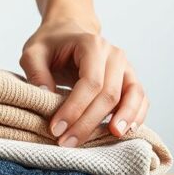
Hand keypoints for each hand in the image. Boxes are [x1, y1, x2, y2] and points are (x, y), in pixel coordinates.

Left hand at [20, 19, 147, 146]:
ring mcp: (125, 66)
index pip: (90, 82)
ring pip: (132, 95)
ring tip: (110, 138)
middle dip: (88, 122)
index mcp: (91, 45)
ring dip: (122, 119)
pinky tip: (125, 132)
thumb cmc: (49, 44)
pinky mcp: (129, 79)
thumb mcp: (32, 53)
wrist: (69, 31)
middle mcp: (114, 55)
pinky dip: (137, 115)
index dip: (74, 109)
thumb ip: (35, 72)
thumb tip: (44, 96)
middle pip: (109, 94)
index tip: (56, 129)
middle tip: (67, 143)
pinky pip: (140, 98)